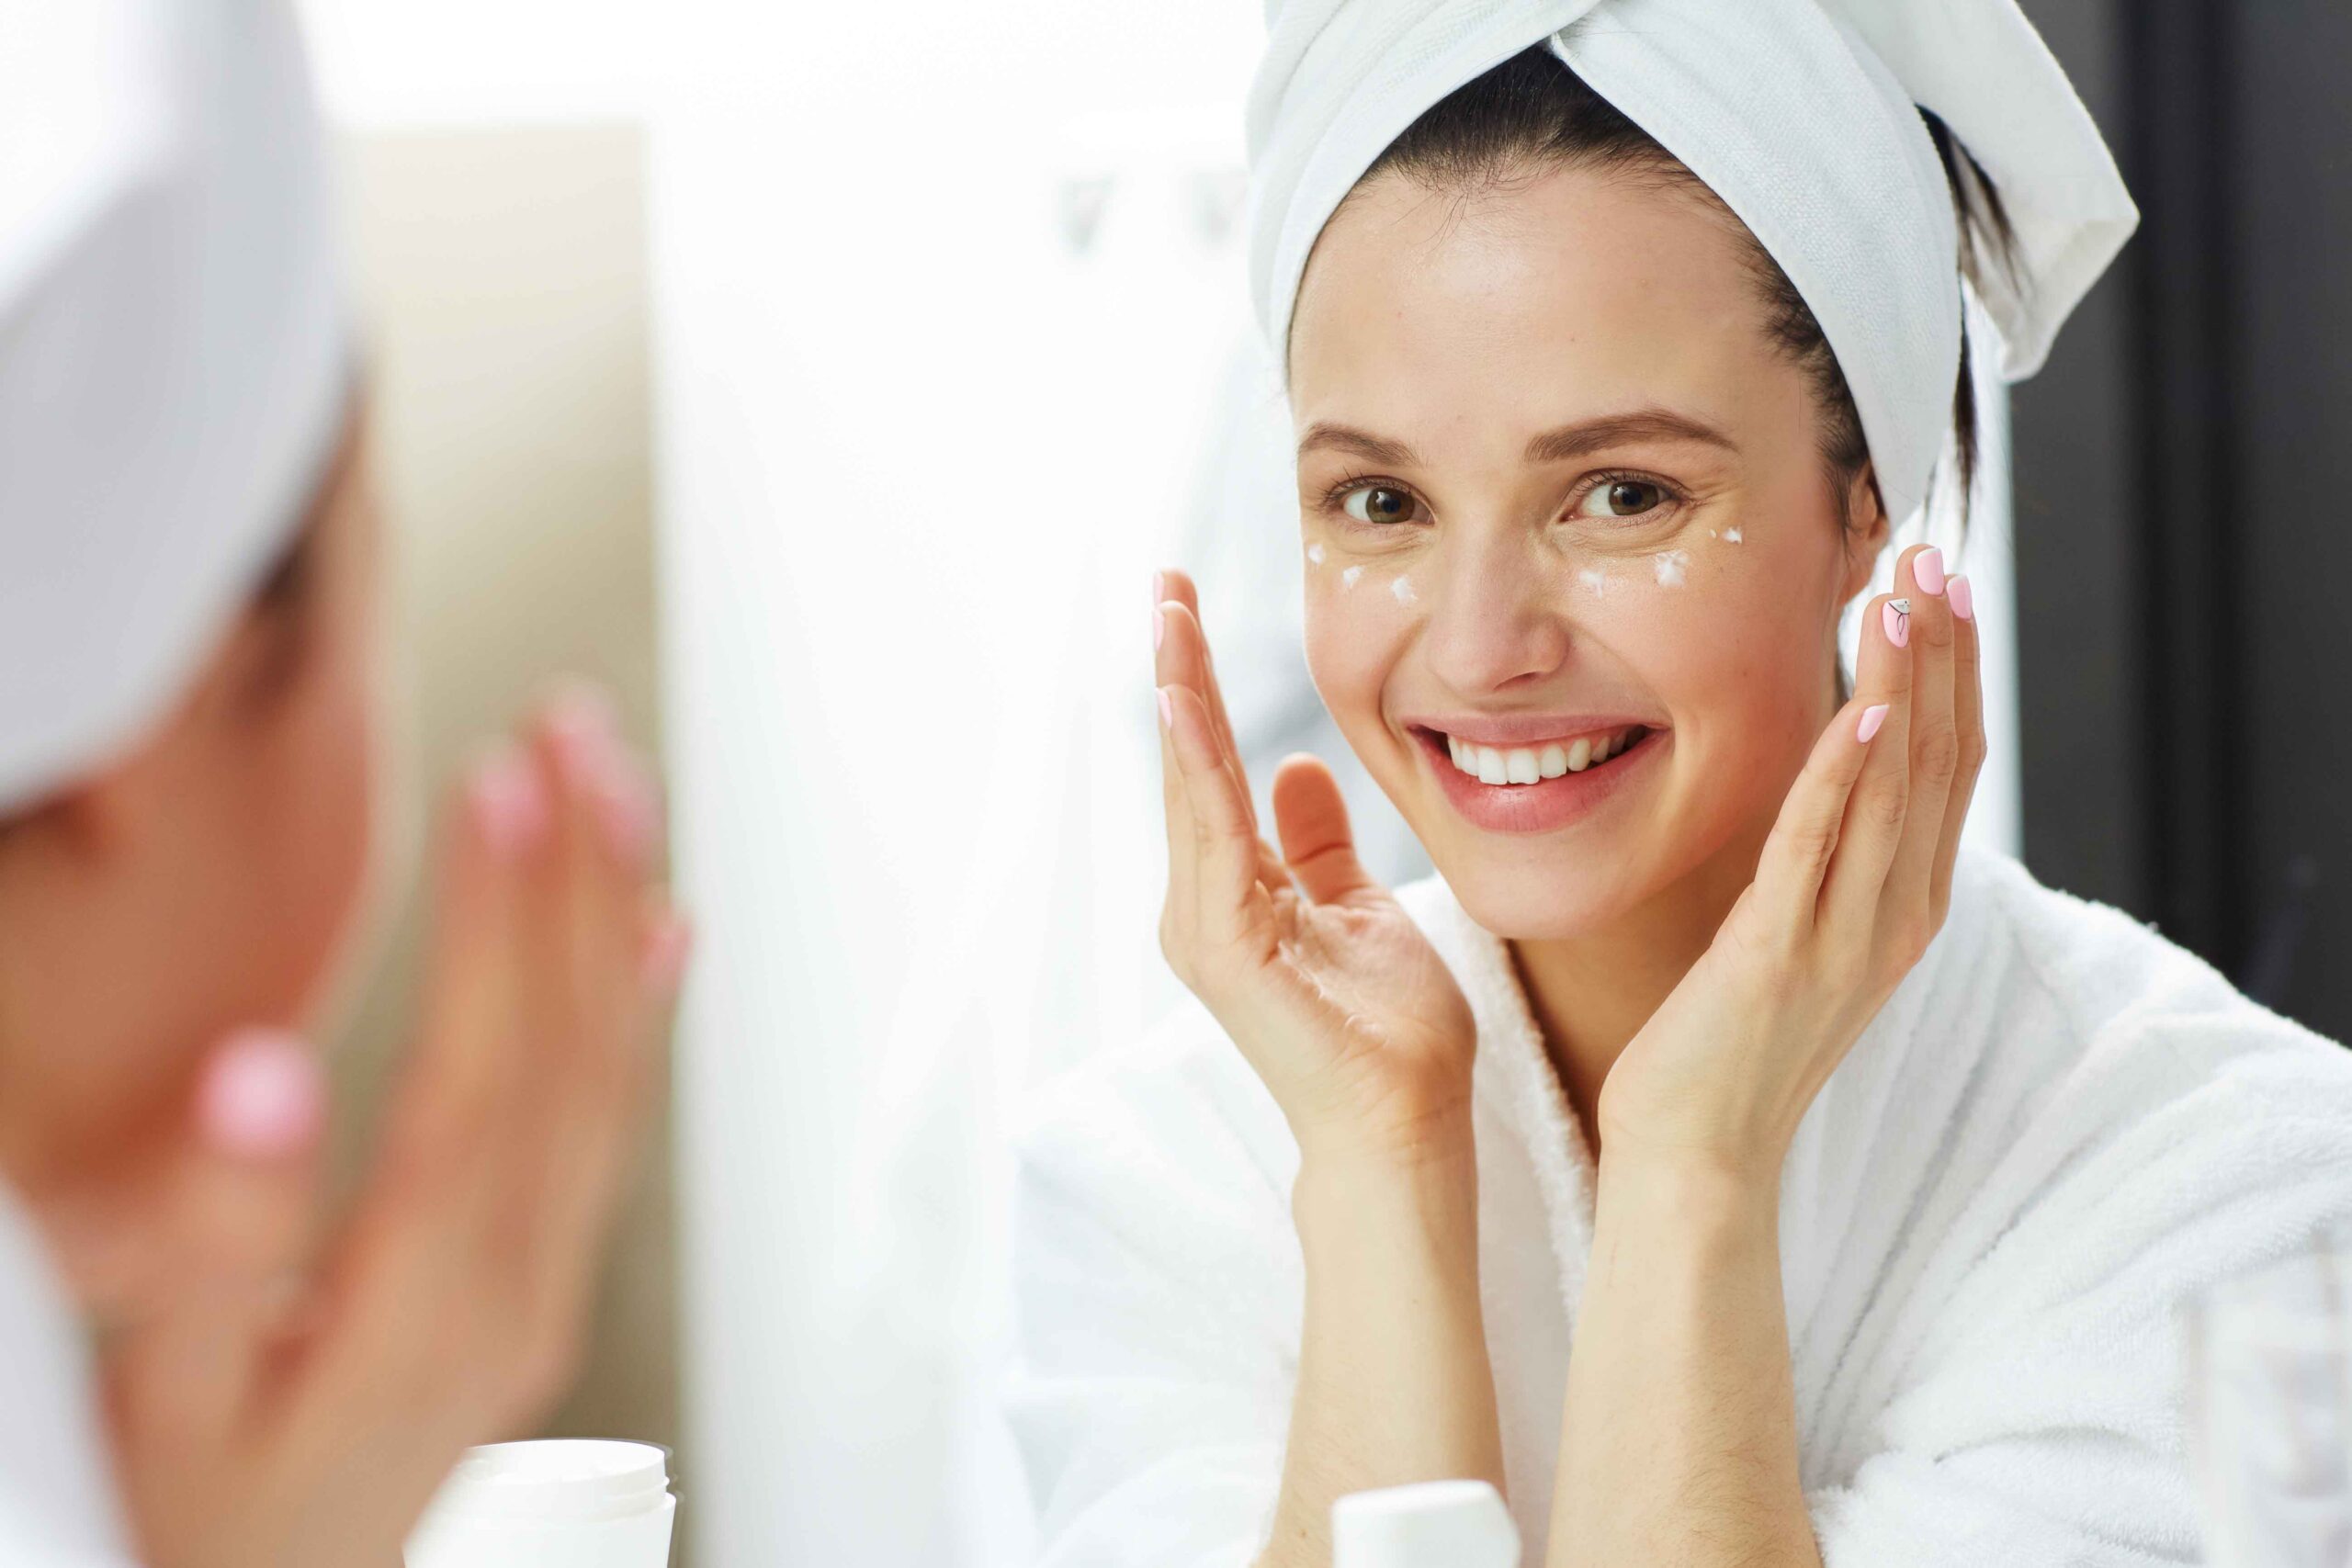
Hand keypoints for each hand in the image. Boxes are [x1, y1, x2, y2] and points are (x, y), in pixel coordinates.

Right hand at [95, 688, 688, 1567]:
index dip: (503, 915)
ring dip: (616, 917)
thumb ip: (219, 1251)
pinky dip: (639, 1019)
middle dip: (580, 873)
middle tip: (574, 726)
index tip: (505, 777)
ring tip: (615, 780)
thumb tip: (266, 1078)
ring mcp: (541, 1290)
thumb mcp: (170, 1406)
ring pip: (608, 1074)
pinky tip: (655, 933)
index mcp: (426, 1299)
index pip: (487, 1068)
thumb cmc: (197, 1526)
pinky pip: (611, 1134)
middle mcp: (516, 1287)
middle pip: (574, 1048)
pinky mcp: (537, 1294)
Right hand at [1154, 569, 1474, 1162]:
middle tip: (1165, 582)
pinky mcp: (1222, 948)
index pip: (1211, 771)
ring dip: (1179, 696)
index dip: (1200, 688)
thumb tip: (1296, 768)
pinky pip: (1211, 834)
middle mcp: (1203, 907)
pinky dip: (1198, 764)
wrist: (1405, 1126)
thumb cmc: (1389, 1035)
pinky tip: (1186, 701)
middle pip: (1185, 766)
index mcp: (1235, 896)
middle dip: (1176, 670)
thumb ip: (1317, 844)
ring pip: (1188, 788)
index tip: (1188, 610)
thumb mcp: (1359, 909)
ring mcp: (1204, 929)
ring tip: (1169, 615)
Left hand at [1596, 545, 1984, 1177]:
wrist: (1697, 1153)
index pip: (1947, 766)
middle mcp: (1893, 917)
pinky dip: (1842, 776)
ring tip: (1906, 596)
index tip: (1945, 585)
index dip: (1953, 672)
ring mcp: (1843, 937)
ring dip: (1901, 685)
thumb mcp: (1796, 935)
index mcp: (1903, 908)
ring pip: (1891, 789)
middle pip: (1937, 760)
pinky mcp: (1779, 953)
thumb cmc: (1730, 1042)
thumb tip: (1831, 776)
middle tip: (1934, 555)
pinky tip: (1860, 709)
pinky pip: (1819, 848)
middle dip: (1940, 653)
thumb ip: (1826, 862)